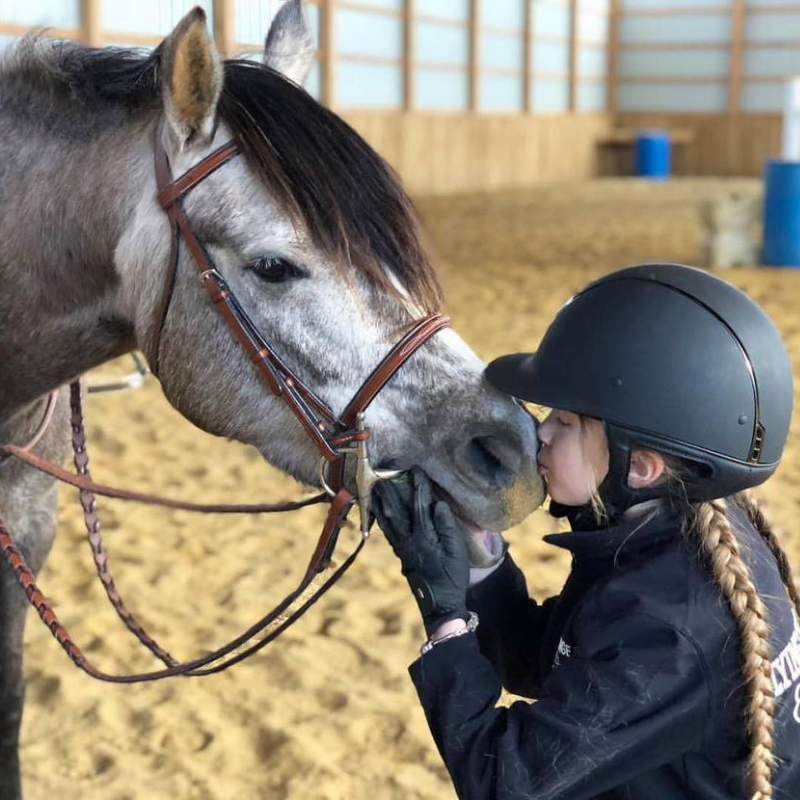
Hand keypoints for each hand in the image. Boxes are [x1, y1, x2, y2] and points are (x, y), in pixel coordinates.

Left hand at [373, 467, 469, 634]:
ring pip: (388, 522)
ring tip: (376, 490)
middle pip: (396, 512)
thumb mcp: (456, 552)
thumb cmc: (452, 577)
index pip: (419, 506)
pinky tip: (380, 514)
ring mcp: (402, 550)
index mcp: (424, 538)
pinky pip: (388, 533)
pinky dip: (383, 521)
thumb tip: (437, 504)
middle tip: (383, 475)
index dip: (418, 487)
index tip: (416, 471)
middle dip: (390, 492)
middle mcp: (408, 542)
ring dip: (382, 504)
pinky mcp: (401, 556)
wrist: (440, 606)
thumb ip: (447, 526)